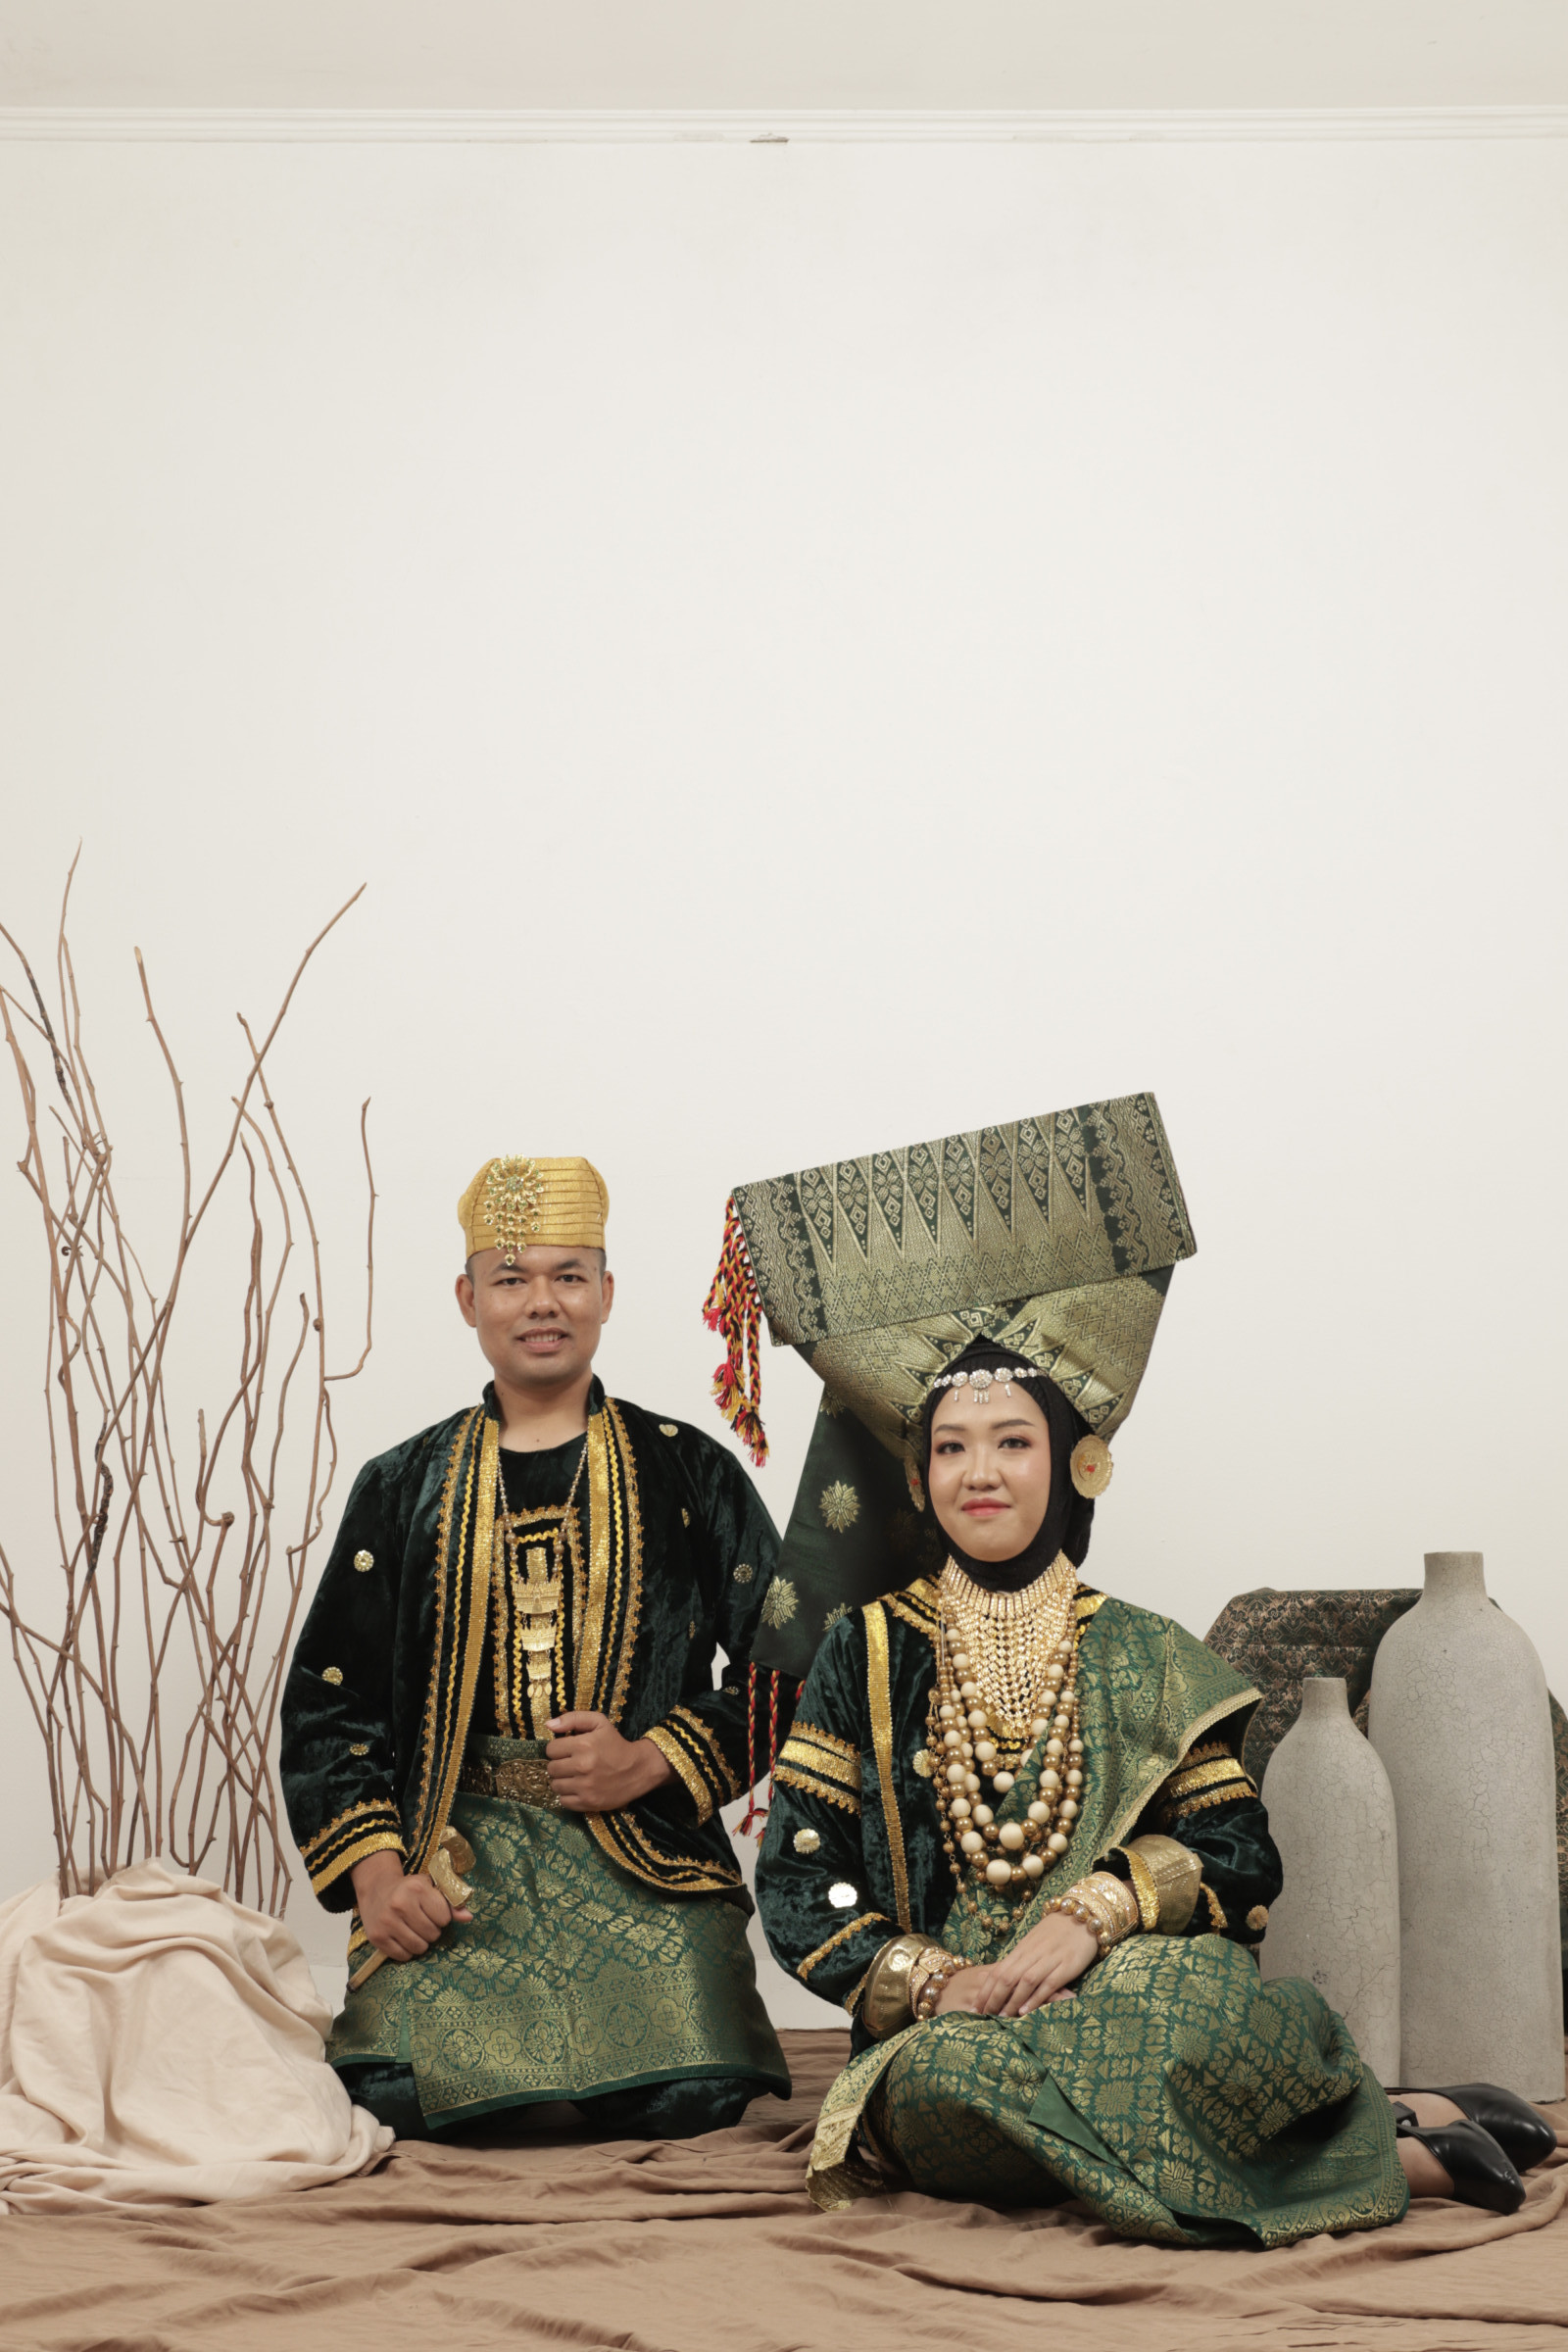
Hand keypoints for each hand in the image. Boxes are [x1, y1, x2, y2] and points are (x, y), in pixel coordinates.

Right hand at [350, 1847, 470, 1960]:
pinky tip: (402, 1937)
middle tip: (422, 1921)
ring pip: (419, 1948)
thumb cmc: (409, 1889)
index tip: (433, 1911)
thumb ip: (451, 1903)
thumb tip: (469, 1918)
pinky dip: (407, 1951)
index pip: (444, 1918)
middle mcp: (400, 1904)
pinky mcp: (377, 1937)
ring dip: (421, 1943)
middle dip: (431, 1931)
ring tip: (414, 1930)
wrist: (376, 1889)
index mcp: (417, 1888)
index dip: (442, 1917)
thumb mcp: (430, 1888)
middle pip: (432, 1934)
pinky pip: (403, 1956)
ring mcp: (387, 1922)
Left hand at [546, 1711, 675, 1810]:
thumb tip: (548, 1724)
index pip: (550, 1750)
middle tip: (571, 1764)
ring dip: (562, 1781)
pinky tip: (578, 1788)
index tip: (568, 1750)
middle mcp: (582, 1766)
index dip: (558, 1749)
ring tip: (575, 1776)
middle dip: (559, 1764)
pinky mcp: (588, 1802)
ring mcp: (585, 1787)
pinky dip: (568, 1795)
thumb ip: (572, 1718)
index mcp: (583, 1745)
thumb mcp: (599, 1723)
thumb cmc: (616, 1744)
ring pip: (555, 1785)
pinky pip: (563, 1801)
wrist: (638, 1769)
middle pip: (551, 1768)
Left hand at [956, 1915, 1099, 2016]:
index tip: (974, 2006)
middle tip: (982, 2016)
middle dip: (992, 1998)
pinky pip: (1048, 1984)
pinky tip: (1025, 2010)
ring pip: (1024, 1981)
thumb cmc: (1055, 1932)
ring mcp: (1049, 1959)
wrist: (1081, 1916)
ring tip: (1001, 2017)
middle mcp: (1032, 1954)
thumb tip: (1003, 1981)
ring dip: (1011, 2001)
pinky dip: (1035, 1997)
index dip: (985, 1990)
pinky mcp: (1066, 1966)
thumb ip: (1020, 1961)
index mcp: (1021, 1949)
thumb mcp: (1033, 1944)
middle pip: (1006, 1977)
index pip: (997, 1970)